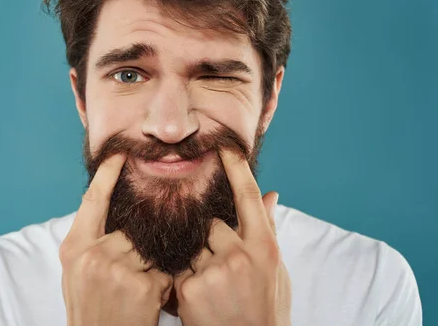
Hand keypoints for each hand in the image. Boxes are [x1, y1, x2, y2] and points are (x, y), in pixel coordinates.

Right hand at [59, 154, 173, 325]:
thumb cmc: (88, 311)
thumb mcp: (76, 274)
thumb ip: (92, 243)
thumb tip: (112, 216)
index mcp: (74, 248)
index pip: (93, 200)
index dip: (108, 174)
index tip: (121, 153)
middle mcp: (94, 254)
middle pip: (130, 229)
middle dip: (135, 248)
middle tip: (125, 277)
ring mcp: (117, 269)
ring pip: (149, 249)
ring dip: (150, 268)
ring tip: (133, 293)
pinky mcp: (141, 285)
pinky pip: (164, 272)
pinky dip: (161, 286)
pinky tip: (145, 304)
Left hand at [174, 150, 291, 325]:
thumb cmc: (265, 311)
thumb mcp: (275, 272)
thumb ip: (269, 232)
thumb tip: (273, 195)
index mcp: (265, 249)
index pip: (249, 198)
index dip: (236, 169)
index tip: (225, 146)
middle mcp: (241, 255)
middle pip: (213, 224)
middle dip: (213, 241)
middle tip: (224, 270)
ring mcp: (215, 271)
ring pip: (194, 246)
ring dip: (198, 261)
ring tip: (214, 290)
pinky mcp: (190, 288)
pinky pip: (179, 268)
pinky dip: (184, 280)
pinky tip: (199, 301)